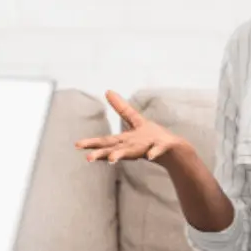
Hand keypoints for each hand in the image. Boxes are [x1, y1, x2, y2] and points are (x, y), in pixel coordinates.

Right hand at [75, 90, 190, 165]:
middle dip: (101, 153)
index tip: (77, 145)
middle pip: (114, 149)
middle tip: (88, 158)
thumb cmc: (151, 137)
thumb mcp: (134, 119)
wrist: (173, 149)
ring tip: (111, 159)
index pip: (106, 142)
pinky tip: (151, 156)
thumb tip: (108, 90)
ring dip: (121, 155)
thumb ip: (121, 107)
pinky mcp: (161, 148)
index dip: (91, 143)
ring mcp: (146, 148)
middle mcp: (132, 147)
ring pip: (131, 152)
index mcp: (125, 141)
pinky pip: (157, 150)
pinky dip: (154, 152)